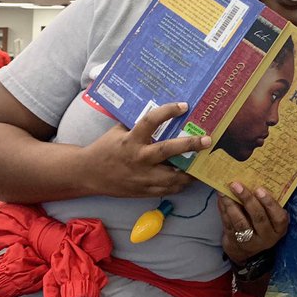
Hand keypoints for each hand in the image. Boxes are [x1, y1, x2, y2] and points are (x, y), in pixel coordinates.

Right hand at [81, 102, 209, 198]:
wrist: (89, 174)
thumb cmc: (106, 148)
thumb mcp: (119, 131)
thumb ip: (138, 125)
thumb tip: (161, 113)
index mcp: (131, 140)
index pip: (151, 121)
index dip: (168, 111)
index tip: (184, 105)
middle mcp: (139, 158)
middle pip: (168, 151)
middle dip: (190, 145)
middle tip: (207, 140)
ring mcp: (142, 177)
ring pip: (173, 176)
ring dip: (190, 171)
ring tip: (203, 162)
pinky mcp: (144, 191)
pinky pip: (168, 189)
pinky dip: (180, 184)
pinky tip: (188, 177)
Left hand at [219, 182, 288, 264]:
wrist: (248, 250)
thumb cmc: (262, 224)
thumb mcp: (271, 217)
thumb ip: (266, 204)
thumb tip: (252, 180)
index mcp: (279, 229)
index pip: (278, 216)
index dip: (269, 203)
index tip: (259, 189)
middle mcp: (266, 237)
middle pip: (258, 218)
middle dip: (247, 200)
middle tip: (237, 185)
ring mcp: (250, 242)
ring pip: (241, 223)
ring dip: (231, 205)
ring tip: (225, 192)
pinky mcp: (235, 242)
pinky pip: (229, 225)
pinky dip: (223, 211)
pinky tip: (221, 199)